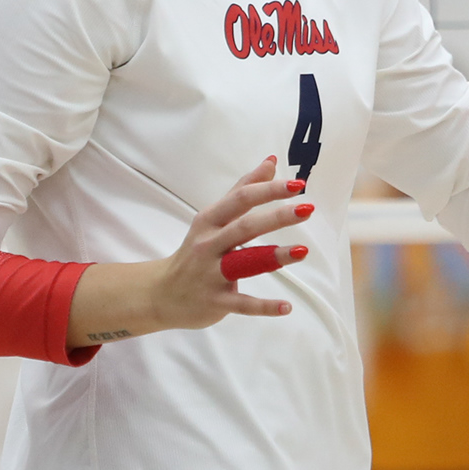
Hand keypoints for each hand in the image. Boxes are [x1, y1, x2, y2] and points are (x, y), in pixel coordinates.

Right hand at [66, 157, 310, 348]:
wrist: (161, 293)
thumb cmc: (196, 250)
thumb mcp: (213, 218)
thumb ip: (242, 190)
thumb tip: (270, 162)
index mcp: (210, 221)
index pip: (241, 199)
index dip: (269, 190)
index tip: (298, 184)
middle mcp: (209, 244)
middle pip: (245, 227)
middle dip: (276, 217)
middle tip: (307, 209)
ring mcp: (211, 274)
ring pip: (245, 263)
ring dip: (274, 257)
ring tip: (303, 251)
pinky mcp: (216, 301)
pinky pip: (243, 304)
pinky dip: (264, 306)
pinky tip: (286, 307)